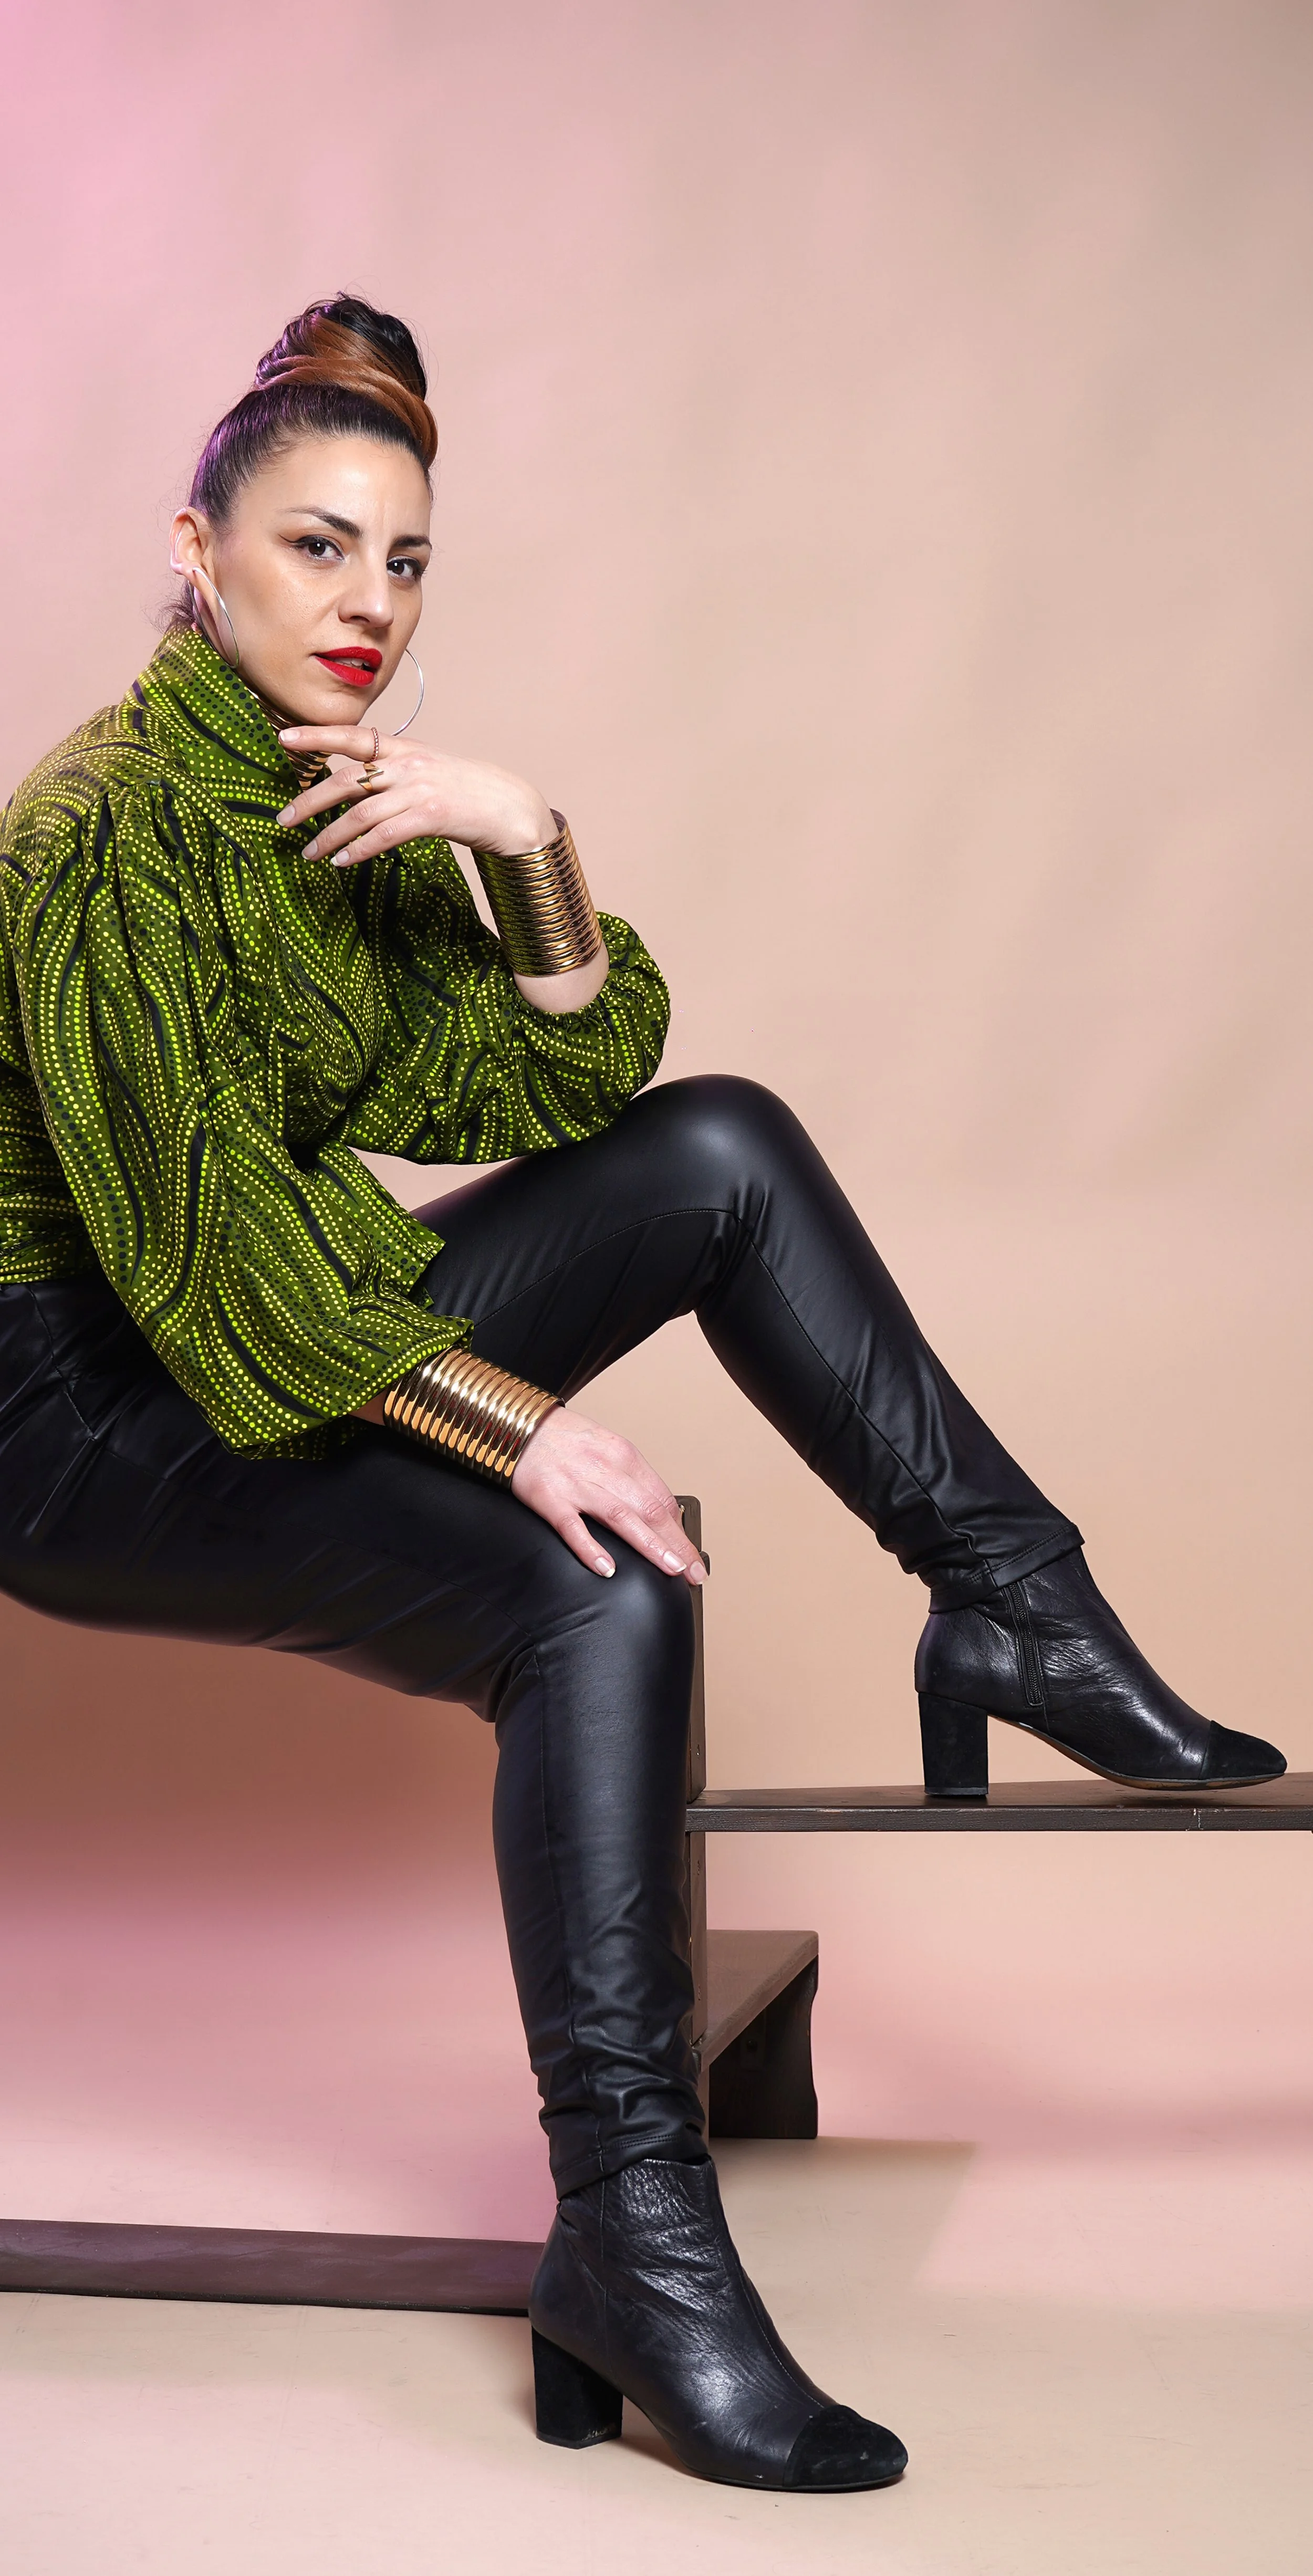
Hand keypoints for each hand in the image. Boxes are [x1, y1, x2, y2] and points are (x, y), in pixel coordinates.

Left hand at [275, 724, 554, 868]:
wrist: (512, 807)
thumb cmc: (466, 793)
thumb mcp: (427, 769)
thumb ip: (393, 771)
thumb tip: (354, 783)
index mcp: (404, 747)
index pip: (352, 736)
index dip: (316, 736)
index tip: (283, 739)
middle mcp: (408, 764)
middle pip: (346, 779)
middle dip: (309, 801)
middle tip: (282, 820)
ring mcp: (420, 789)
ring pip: (360, 813)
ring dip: (329, 836)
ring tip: (309, 853)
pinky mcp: (432, 816)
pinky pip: (384, 836)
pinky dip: (359, 850)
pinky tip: (341, 862)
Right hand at [511, 1405, 706, 1586]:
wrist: (516, 1422)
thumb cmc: (561, 1439)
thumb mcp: (604, 1449)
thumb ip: (627, 1479)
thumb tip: (653, 1512)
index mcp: (623, 1457)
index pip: (662, 1498)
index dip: (681, 1529)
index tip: (692, 1554)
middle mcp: (606, 1469)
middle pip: (651, 1510)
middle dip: (678, 1544)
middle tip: (695, 1573)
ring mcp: (577, 1485)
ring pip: (622, 1517)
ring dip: (651, 1545)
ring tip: (672, 1569)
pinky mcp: (549, 1497)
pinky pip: (572, 1526)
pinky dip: (590, 1548)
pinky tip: (607, 1568)